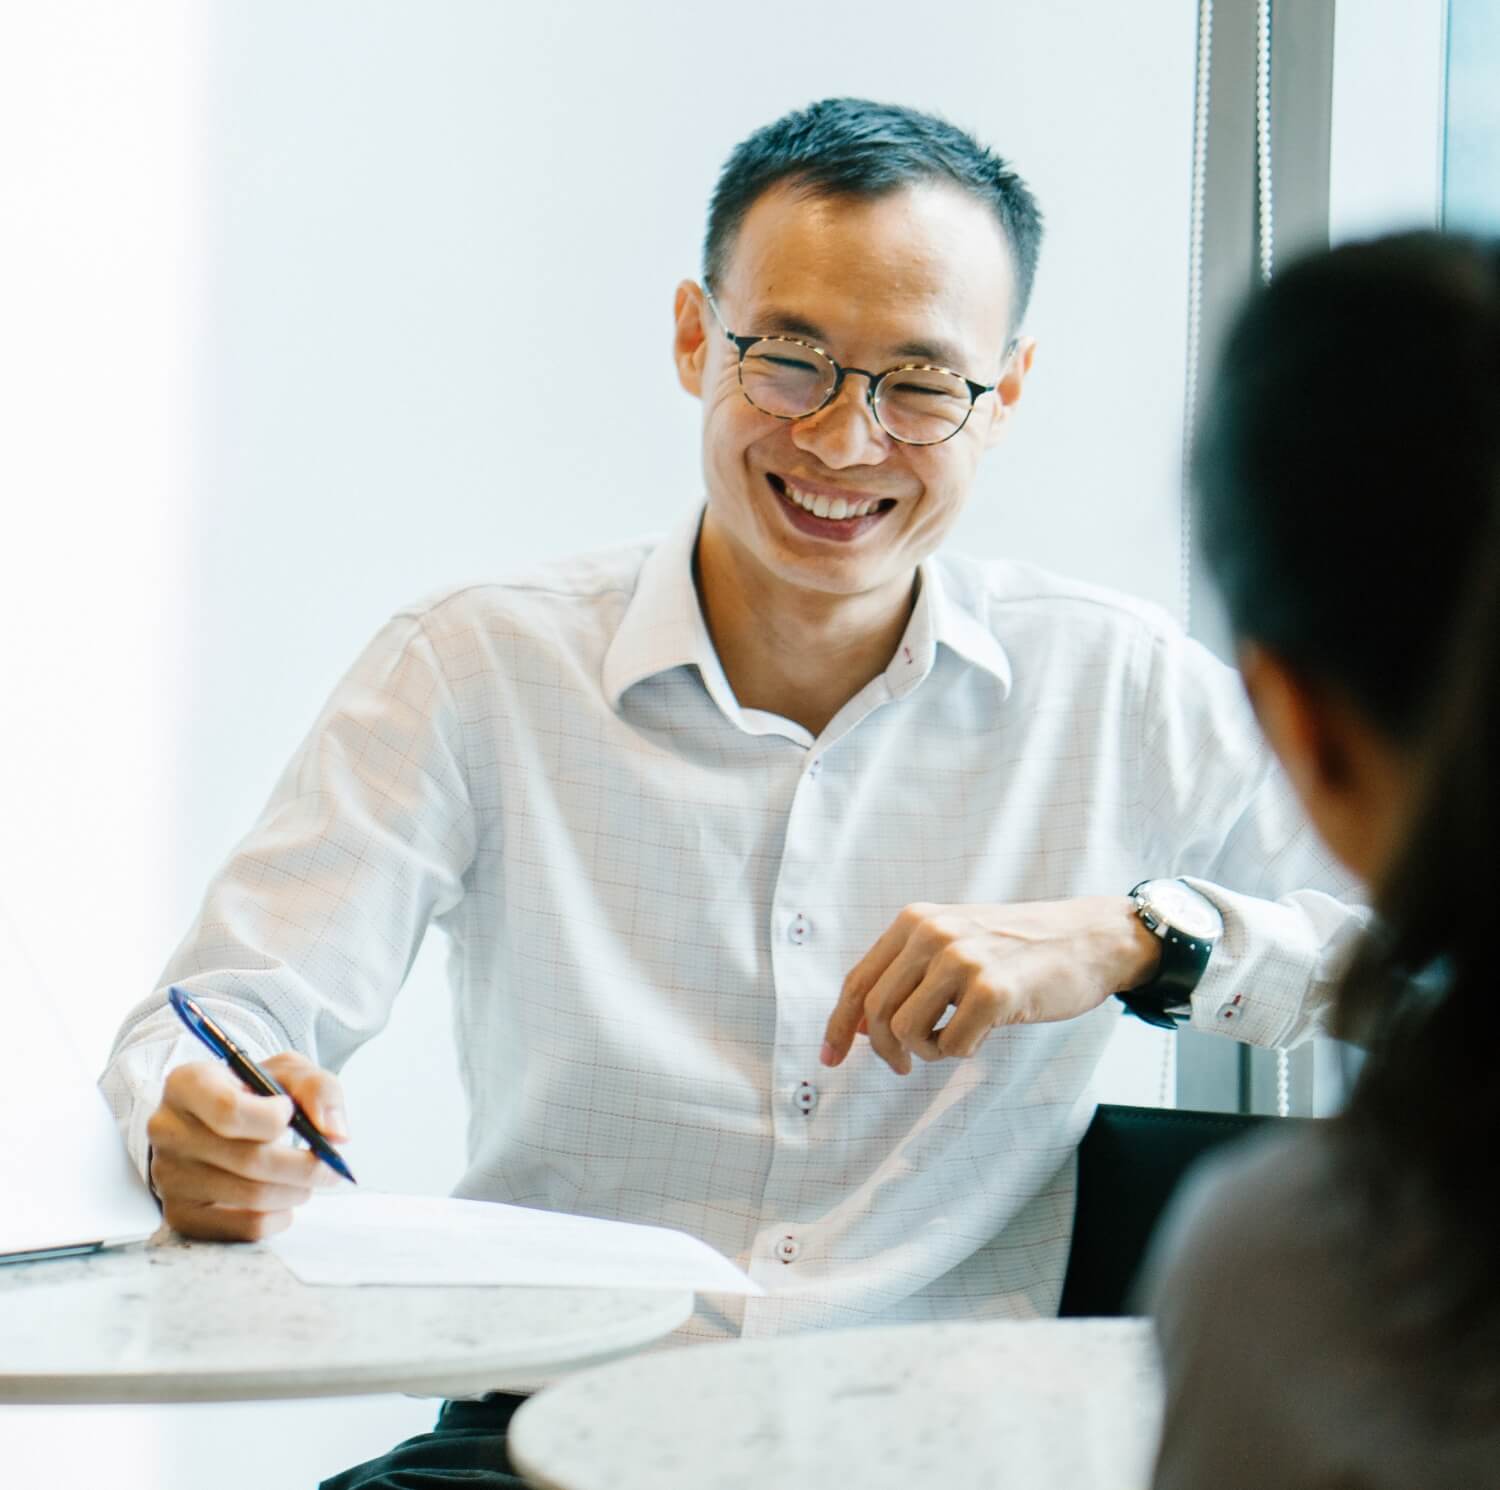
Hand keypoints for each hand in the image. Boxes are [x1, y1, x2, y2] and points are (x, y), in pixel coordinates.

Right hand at [146, 1052, 348, 1240]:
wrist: (220, 1122)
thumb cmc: (255, 1094)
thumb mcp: (288, 1072)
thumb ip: (318, 1089)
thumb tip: (335, 1133)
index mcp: (188, 1084)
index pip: (229, 1110)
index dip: (275, 1119)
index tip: (293, 1115)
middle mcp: (168, 1129)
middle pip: (247, 1158)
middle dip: (303, 1166)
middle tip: (330, 1166)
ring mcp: (169, 1175)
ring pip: (248, 1195)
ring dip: (295, 1191)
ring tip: (307, 1180)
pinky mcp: (180, 1214)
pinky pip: (240, 1228)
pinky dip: (276, 1218)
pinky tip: (284, 1201)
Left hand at [821, 897, 1160, 1074]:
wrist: (1087, 938)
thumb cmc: (1017, 949)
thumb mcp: (954, 944)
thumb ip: (907, 975)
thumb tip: (857, 1027)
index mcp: (915, 921)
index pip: (858, 981)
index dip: (838, 1026)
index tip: (831, 1059)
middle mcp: (933, 934)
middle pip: (875, 1012)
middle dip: (883, 1050)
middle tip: (904, 1065)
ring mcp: (963, 960)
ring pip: (905, 1032)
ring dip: (924, 1052)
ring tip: (950, 1041)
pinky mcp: (993, 990)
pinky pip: (950, 1046)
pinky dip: (959, 1052)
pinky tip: (980, 1036)